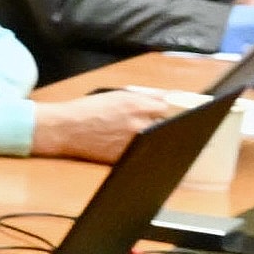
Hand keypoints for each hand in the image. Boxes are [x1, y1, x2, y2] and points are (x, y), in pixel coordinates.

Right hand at [29, 84, 186, 163]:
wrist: (63, 129)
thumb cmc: (88, 110)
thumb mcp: (117, 95)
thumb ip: (145, 97)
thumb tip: (169, 99)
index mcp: (138, 105)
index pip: (171, 108)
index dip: (177, 111)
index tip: (190, 114)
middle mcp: (139, 124)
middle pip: (169, 126)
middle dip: (173, 126)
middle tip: (182, 129)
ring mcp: (132, 143)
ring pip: (160, 142)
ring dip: (163, 141)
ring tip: (165, 141)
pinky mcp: (124, 158)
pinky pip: (145, 155)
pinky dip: (148, 153)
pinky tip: (148, 152)